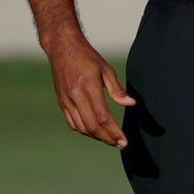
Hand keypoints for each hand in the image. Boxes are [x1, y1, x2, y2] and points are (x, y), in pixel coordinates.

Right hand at [46, 34, 135, 148]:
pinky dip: (84, 130)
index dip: (114, 132)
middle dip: (107, 138)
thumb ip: (117, 89)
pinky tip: (94, 131)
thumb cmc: (88, 57)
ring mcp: (66, 101)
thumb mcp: (105, 69)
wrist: (62, 49)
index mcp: (89, 87)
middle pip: (92, 126)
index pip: (103, 117)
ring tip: (110, 140)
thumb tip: (131, 104)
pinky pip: (72, 123)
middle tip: (120, 145)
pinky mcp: (62, 103)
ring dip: (96, 137)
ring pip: (81, 127)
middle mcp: (76, 97)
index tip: (124, 141)